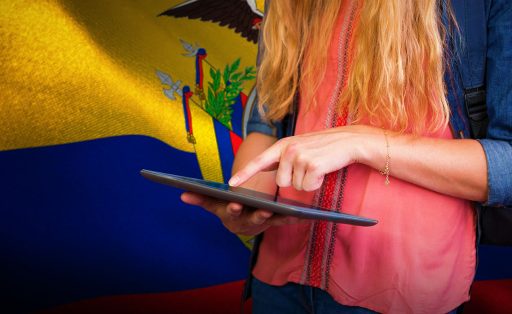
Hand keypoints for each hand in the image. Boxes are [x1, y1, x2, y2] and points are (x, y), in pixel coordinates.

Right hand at [181, 192, 300, 235]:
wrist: (239, 223)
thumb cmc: (225, 208)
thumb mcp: (213, 203)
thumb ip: (200, 198)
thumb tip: (183, 194)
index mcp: (231, 215)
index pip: (230, 212)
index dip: (232, 209)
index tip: (235, 204)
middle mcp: (246, 222)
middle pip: (252, 219)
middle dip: (258, 215)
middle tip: (265, 210)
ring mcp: (260, 223)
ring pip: (270, 220)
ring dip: (278, 217)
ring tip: (288, 212)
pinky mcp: (273, 221)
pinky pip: (282, 220)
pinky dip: (291, 218)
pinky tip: (301, 214)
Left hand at [229, 125, 381, 190]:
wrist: (349, 141)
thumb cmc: (323, 148)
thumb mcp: (299, 147)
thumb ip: (281, 157)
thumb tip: (264, 167)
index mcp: (283, 145)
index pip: (259, 161)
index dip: (244, 174)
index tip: (230, 183)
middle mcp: (288, 149)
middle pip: (281, 182)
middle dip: (294, 181)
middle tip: (308, 167)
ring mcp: (300, 156)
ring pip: (295, 186)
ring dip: (307, 182)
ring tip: (317, 167)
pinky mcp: (312, 165)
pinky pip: (308, 187)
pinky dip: (316, 184)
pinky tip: (323, 171)